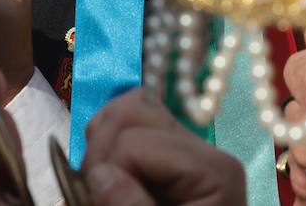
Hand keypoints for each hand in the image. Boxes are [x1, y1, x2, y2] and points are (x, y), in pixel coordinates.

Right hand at [82, 89, 245, 205]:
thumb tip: (99, 174)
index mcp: (213, 172)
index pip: (134, 142)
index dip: (105, 172)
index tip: (92, 205)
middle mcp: (206, 149)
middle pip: (133, 111)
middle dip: (101, 152)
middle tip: (93, 197)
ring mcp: (190, 148)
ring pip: (131, 109)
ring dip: (103, 145)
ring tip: (100, 188)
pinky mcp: (173, 155)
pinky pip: (133, 125)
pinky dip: (111, 146)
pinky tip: (110, 180)